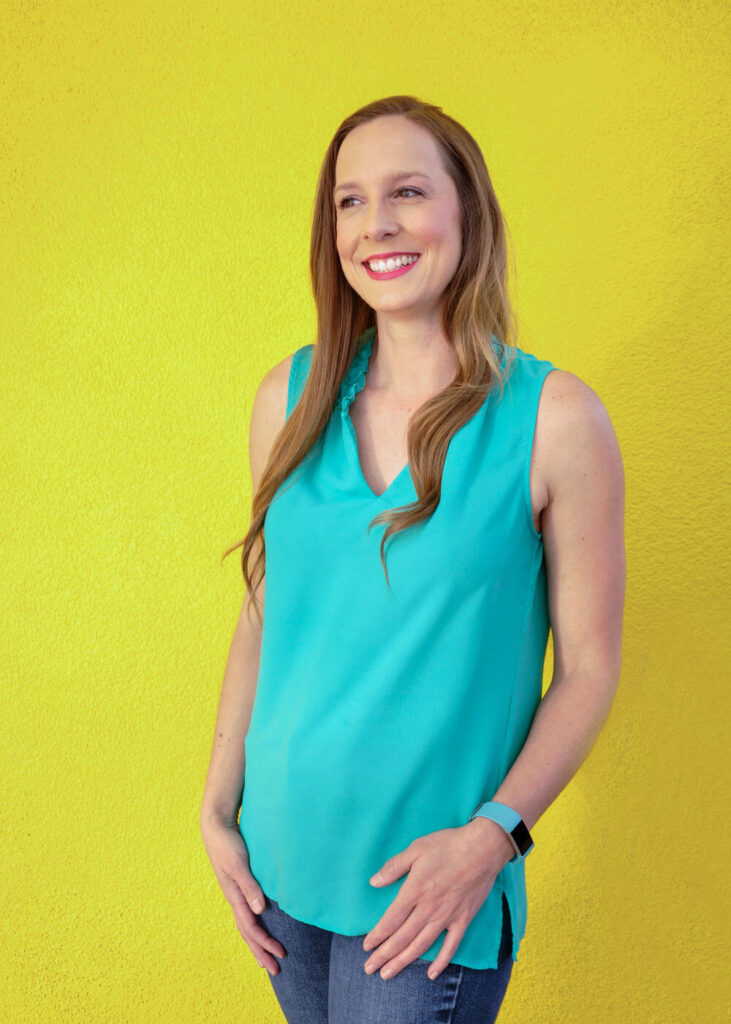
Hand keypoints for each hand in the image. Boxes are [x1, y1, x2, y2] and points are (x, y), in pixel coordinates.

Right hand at [200, 814, 285, 975]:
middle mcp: (234, 899)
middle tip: (276, 970)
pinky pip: (246, 913)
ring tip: (266, 958)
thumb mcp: (239, 864)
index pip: (251, 928)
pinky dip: (253, 927)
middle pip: (247, 933)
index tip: (280, 955)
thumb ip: (249, 886)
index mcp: (234, 896)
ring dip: (257, 943)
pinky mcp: (238, 885)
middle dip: (261, 952)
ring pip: (246, 925)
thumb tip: (260, 910)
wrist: (216, 827)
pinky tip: (259, 927)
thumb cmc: (228, 844)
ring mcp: (235, 893)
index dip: (265, 943)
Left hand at [362, 820, 513, 980]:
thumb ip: (394, 867)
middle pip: (402, 938)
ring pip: (421, 945)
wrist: (483, 848)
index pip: (391, 920)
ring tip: (388, 974)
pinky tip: (431, 974)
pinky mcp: (463, 919)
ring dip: (403, 961)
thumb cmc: (447, 845)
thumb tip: (374, 882)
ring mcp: (447, 916)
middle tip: (369, 969)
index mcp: (415, 891)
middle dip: (384, 955)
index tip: (366, 947)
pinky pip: (451, 946)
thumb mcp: (416, 848)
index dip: (377, 936)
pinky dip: (441, 962)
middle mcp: (429, 908)